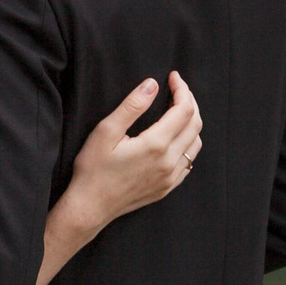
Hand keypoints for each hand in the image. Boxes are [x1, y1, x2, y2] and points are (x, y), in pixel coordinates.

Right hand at [60, 73, 202, 232]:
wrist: (90, 207)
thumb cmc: (93, 169)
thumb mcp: (106, 131)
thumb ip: (132, 106)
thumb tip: (152, 84)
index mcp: (156, 145)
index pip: (184, 109)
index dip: (182, 89)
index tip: (173, 77)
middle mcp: (169, 162)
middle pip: (195, 124)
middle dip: (189, 101)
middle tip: (177, 89)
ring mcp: (171, 177)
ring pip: (195, 143)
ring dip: (191, 122)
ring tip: (176, 109)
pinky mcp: (168, 187)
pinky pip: (189, 161)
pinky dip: (188, 143)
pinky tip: (174, 137)